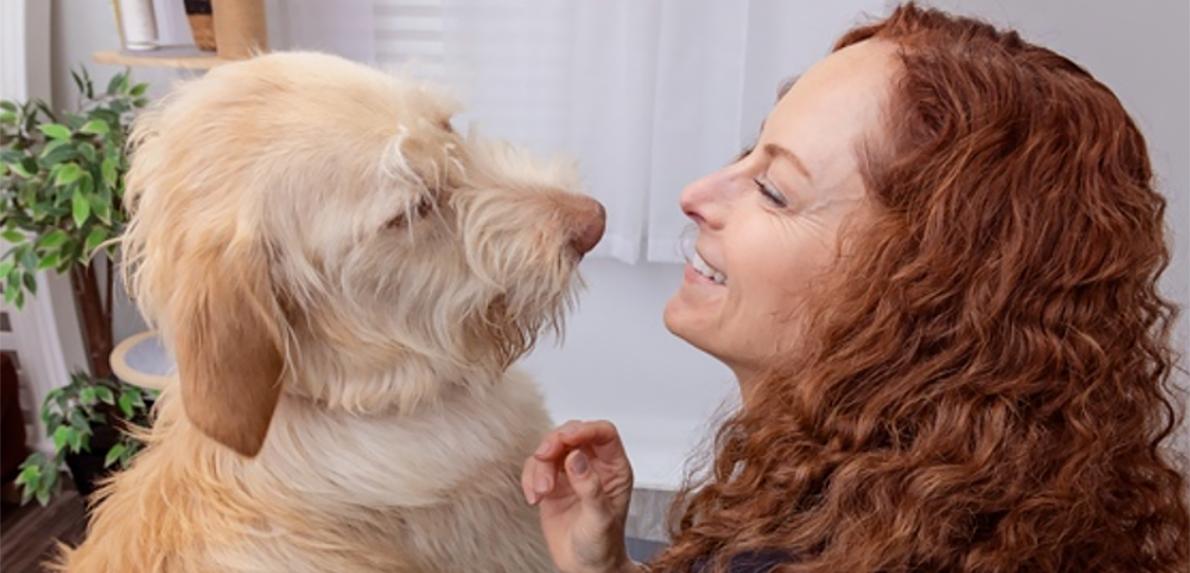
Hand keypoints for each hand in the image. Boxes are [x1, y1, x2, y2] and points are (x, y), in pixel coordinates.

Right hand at [522, 420, 639, 572]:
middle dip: (555, 442)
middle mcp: (594, 465)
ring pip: (551, 448)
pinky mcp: (552, 483)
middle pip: (573, 434)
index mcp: (614, 468)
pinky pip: (536, 466)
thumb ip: (590, 487)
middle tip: (544, 456)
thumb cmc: (602, 546)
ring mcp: (571, 472)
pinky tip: (534, 498)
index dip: (585, 429)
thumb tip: (576, 457)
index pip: (603, 433)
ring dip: (540, 465)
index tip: (566, 438)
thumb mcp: (600, 518)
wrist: (584, 567)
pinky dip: (530, 477)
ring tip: (541, 492)